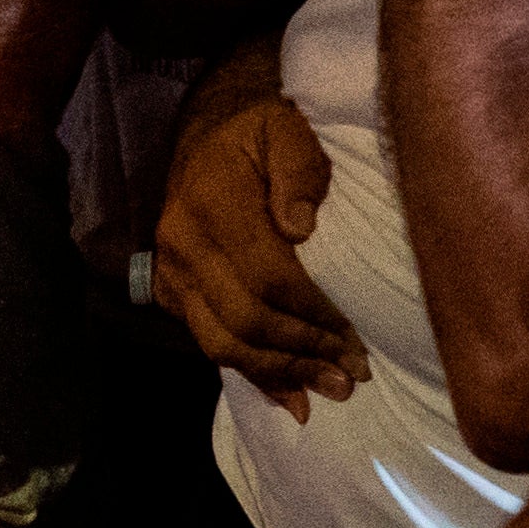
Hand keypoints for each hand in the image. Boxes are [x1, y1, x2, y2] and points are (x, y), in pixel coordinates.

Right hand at [153, 54, 370, 419]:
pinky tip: (292, 400)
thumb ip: (299, 169)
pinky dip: (253, 376)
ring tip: (332, 390)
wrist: (207, 134)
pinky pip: (210, 344)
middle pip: (245, 320)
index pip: (268, 277)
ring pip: (222, 343)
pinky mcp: (172, 293)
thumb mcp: (287, 127)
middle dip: (303, 353)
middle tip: (354, 377)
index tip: (357, 339)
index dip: (315, 314)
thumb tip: (301, 226)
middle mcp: (182, 243)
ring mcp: (171, 273)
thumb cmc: (260, 132)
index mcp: (212, 202)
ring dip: (281, 374)